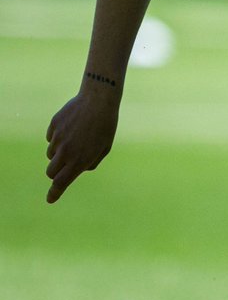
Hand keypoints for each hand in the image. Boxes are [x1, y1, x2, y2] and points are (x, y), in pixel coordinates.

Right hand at [45, 87, 119, 203]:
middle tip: (65, 166)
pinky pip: (51, 137)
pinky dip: (59, 136)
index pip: (61, 182)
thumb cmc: (105, 126)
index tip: (50, 199)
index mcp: (79, 160)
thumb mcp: (104, 148)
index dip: (55, 192)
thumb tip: (76, 170)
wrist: (99, 100)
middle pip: (51, 172)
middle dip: (56, 172)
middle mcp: (66, 151)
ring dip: (59, 152)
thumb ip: (89, 162)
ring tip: (77, 138)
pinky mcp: (53, 126)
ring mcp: (58, 138)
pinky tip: (72, 126)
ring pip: (51, 153)